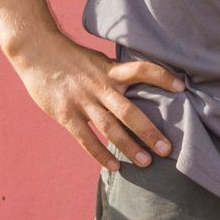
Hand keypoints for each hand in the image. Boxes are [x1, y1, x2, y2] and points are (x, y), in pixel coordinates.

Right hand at [9, 31, 183, 171]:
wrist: (37, 52)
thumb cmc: (72, 58)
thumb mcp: (99, 61)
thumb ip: (117, 75)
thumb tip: (142, 86)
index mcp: (111, 70)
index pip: (142, 69)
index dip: (162, 76)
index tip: (182, 87)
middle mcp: (100, 86)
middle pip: (129, 111)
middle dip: (149, 132)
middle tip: (167, 149)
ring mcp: (82, 102)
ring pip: (110, 128)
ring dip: (129, 147)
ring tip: (146, 163)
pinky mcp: (66, 114)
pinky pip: (86, 138)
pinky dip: (101, 154)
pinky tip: (114, 167)